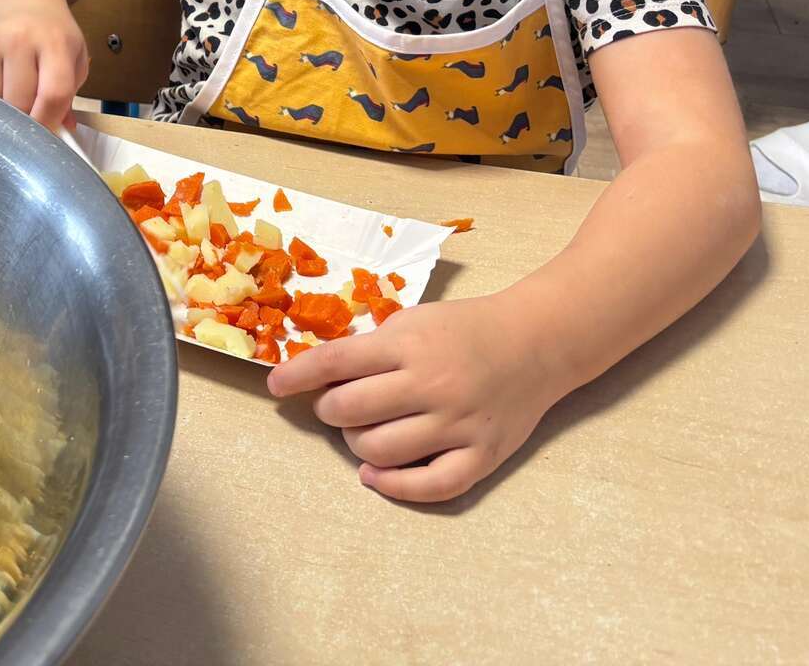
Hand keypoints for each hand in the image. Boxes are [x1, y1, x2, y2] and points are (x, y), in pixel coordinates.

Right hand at [0, 0, 88, 132]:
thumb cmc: (51, 33)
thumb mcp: (73, 57)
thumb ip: (69, 94)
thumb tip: (61, 131)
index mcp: (55, 42)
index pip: (52, 94)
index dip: (49, 123)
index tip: (45, 138)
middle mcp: (19, 37)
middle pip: (19, 102)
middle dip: (25, 118)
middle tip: (28, 115)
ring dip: (1, 107)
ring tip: (10, 91)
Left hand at [266, 291, 565, 502]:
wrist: (534, 342)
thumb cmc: (463, 330)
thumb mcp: (412, 321)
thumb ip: (370, 347)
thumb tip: (318, 375)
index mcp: (408, 345)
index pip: (335, 362)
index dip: (296, 376)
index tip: (275, 385)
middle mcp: (431, 385)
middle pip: (349, 410)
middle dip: (328, 410)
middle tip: (335, 406)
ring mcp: (458, 423)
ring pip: (380, 450)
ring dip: (355, 444)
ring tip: (360, 432)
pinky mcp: (482, 455)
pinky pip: (431, 486)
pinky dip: (394, 487)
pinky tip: (374, 475)